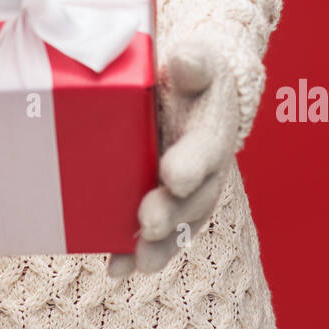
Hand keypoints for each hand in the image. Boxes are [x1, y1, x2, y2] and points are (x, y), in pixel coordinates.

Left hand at [107, 35, 238, 279]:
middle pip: (193, 198)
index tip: (173, 177)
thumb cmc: (192, 78)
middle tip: (148, 221)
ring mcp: (188, 194)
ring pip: (178, 226)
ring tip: (137, 259)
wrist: (198, 95)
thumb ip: (193, 63)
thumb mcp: (197, 63)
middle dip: (170, 213)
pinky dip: (136, 253)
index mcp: (212, 129)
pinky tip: (116, 267)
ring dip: (158, 246)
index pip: (207, 147)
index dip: (191, 163)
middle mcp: (205, 169)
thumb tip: (184, 60)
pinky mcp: (167, 206)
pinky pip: (156, 237)